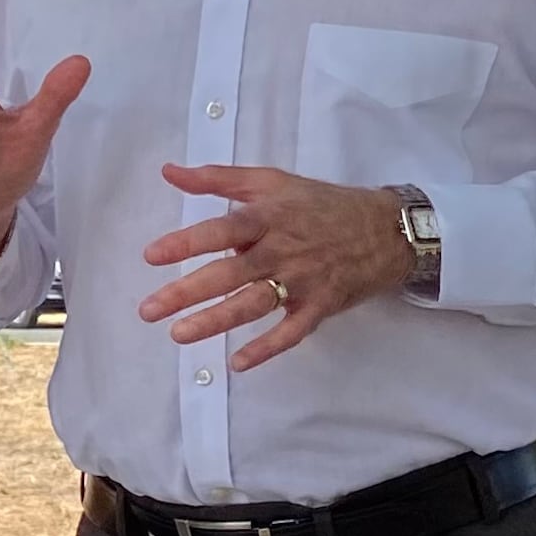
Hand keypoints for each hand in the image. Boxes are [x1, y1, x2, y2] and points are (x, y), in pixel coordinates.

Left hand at [139, 165, 412, 372]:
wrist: (387, 229)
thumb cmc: (321, 204)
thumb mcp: (272, 181)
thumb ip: (218, 178)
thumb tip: (168, 172)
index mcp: (268, 217)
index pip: (221, 230)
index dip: (186, 243)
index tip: (150, 256)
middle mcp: (282, 250)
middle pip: (230, 274)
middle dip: (187, 292)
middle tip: (148, 310)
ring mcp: (302, 281)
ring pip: (254, 305)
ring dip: (216, 322)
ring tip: (178, 335)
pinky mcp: (321, 306)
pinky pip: (292, 332)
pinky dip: (267, 348)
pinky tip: (239, 363)